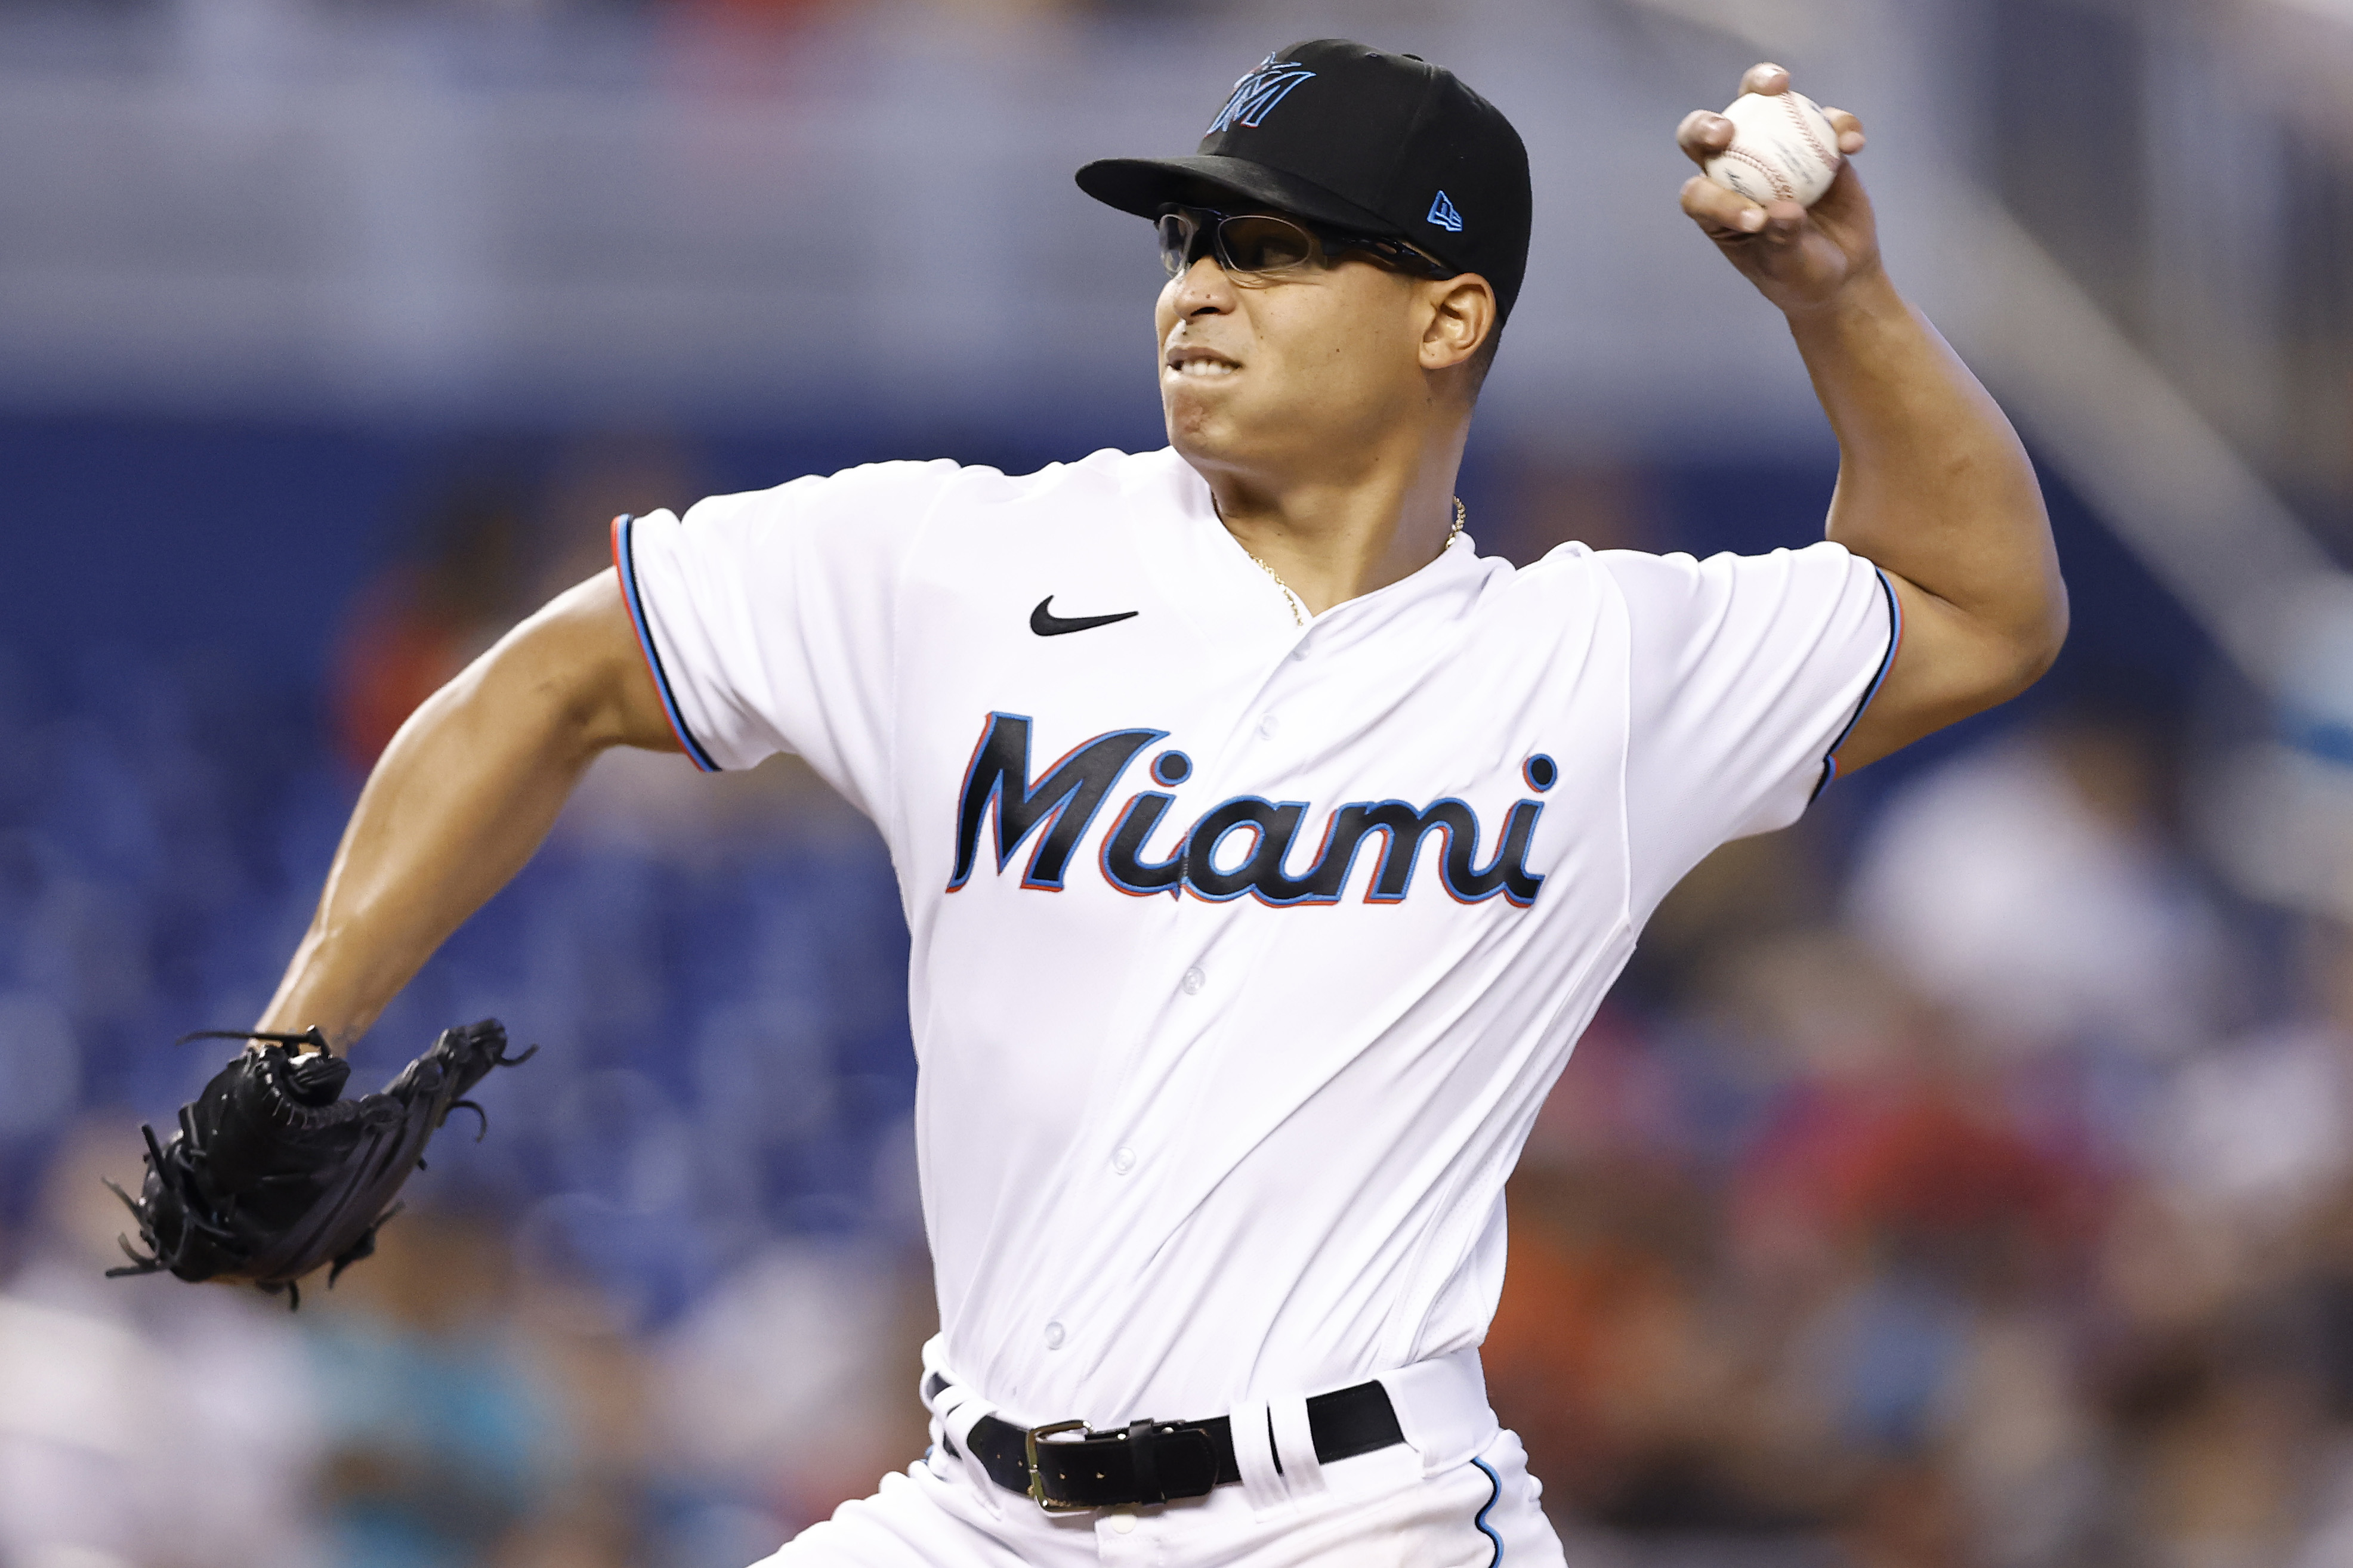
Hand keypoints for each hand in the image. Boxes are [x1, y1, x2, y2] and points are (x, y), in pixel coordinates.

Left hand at [1676, 63, 1877, 315]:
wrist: (1841, 271)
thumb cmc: (1801, 275)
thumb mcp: (1789, 267)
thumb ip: (1782, 241)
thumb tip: (1784, 211)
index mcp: (1715, 207)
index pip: (1701, 194)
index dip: (1716, 201)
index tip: (1755, 222)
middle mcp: (1736, 170)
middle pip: (1709, 135)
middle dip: (1706, 127)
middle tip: (1725, 132)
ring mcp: (1774, 148)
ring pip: (1761, 106)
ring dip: (1763, 85)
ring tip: (1780, 87)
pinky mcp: (1816, 140)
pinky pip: (1825, 121)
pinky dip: (1839, 124)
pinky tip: (1853, 143)